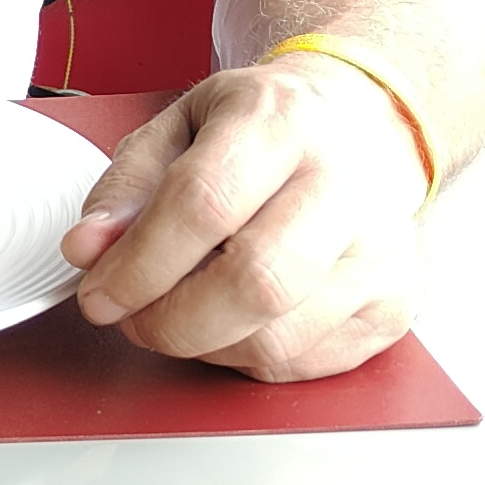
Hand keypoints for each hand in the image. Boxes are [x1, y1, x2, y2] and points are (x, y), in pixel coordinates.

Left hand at [58, 52, 429, 377]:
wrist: (362, 129)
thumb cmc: (263, 131)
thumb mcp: (180, 128)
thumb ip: (126, 187)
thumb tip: (89, 249)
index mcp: (282, 121)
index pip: (204, 205)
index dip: (139, 265)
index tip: (100, 293)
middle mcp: (344, 182)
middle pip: (254, 283)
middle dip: (170, 321)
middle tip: (133, 319)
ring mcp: (381, 248)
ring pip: (276, 337)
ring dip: (202, 345)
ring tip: (179, 314)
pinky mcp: (394, 302)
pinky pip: (301, 362)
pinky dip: (245, 356)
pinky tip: (232, 320)